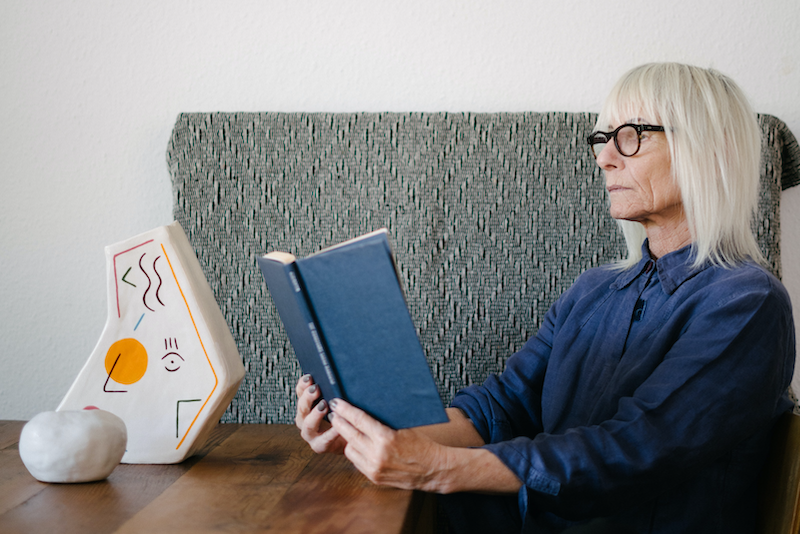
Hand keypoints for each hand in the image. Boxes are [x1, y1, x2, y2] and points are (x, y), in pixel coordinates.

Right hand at [294, 375, 346, 453]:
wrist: (350, 439)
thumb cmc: (343, 416)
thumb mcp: (337, 401)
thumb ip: (333, 390)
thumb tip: (337, 376)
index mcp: (307, 405)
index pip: (300, 392)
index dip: (303, 384)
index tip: (309, 377)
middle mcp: (304, 419)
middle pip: (302, 407)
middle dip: (308, 397)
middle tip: (316, 389)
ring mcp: (310, 434)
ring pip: (308, 424)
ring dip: (315, 415)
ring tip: (324, 407)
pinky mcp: (319, 446)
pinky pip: (324, 440)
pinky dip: (330, 433)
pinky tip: (337, 427)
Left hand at [330, 399, 522, 494]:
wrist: (434, 469)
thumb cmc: (421, 444)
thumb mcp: (402, 427)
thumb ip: (381, 422)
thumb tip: (362, 410)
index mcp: (386, 438)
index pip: (359, 420)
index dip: (345, 410)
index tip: (337, 402)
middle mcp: (377, 455)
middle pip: (349, 434)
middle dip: (339, 422)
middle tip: (334, 412)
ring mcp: (374, 468)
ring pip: (349, 449)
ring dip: (347, 438)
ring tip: (347, 429)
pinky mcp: (374, 478)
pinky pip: (356, 461)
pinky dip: (355, 451)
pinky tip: (357, 444)